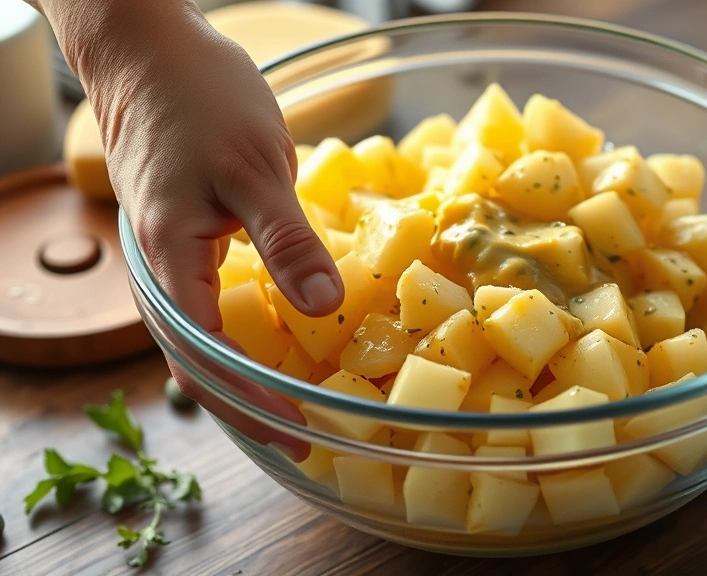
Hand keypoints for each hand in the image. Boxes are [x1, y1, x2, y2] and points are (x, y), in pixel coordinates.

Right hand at [48, 1, 342, 459]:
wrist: (150, 51)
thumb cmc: (198, 101)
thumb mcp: (254, 170)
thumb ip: (286, 242)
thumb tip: (323, 308)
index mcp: (172, 268)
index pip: (209, 363)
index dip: (252, 405)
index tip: (298, 434)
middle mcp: (165, 275)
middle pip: (201, 364)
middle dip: (250, 405)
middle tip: (305, 436)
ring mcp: (173, 259)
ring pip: (206, 338)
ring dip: (247, 374)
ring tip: (294, 401)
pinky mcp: (189, 240)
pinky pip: (215, 304)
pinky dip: (248, 332)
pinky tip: (281, 337)